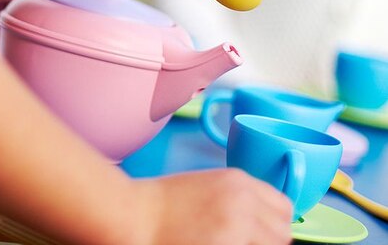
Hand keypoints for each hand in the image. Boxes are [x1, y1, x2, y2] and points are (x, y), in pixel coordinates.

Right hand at [136, 169, 292, 244]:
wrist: (137, 214)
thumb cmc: (164, 204)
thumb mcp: (207, 187)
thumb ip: (238, 199)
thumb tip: (259, 223)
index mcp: (238, 181)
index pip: (284, 207)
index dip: (275, 224)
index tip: (263, 235)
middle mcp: (244, 199)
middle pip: (283, 231)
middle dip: (270, 242)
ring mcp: (238, 224)